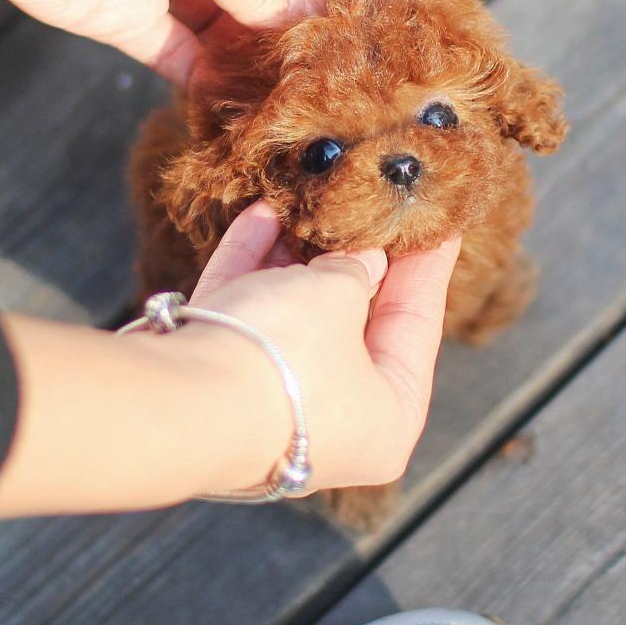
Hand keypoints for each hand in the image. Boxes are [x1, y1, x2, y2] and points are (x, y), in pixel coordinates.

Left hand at [0, 0, 358, 85]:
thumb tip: (316, 24)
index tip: (391, 35)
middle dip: (308, 35)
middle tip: (357, 94)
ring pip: (231, 30)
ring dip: (262, 68)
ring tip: (312, 118)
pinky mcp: (125, 15)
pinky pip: (183, 57)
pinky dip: (213, 84)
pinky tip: (250, 118)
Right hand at [182, 201, 461, 491]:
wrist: (183, 401)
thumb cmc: (286, 355)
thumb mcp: (339, 295)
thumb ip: (356, 270)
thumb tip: (361, 260)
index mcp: (388, 420)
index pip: (418, 327)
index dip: (428, 266)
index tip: (442, 219)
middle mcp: (333, 423)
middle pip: (353, 325)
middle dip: (353, 259)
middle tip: (370, 203)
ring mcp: (272, 408)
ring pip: (294, 319)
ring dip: (297, 258)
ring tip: (310, 201)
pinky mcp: (220, 387)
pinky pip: (248, 318)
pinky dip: (254, 268)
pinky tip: (261, 214)